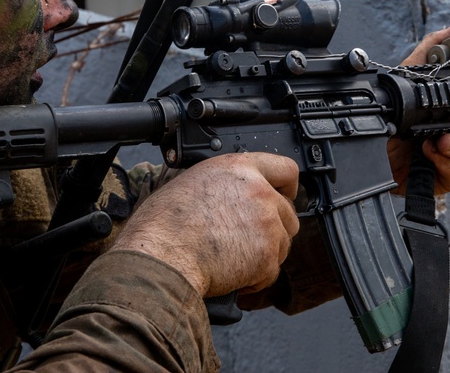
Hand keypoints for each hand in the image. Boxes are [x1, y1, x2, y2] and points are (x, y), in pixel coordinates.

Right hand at [110, 153, 299, 297]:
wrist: (161, 255)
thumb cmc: (164, 224)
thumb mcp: (193, 182)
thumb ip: (225, 185)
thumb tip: (232, 197)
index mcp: (240, 169)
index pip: (285, 169)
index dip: (287, 187)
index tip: (284, 196)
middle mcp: (259, 192)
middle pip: (287, 212)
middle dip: (272, 229)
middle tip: (246, 239)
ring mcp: (267, 225)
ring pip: (283, 244)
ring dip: (264, 254)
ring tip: (233, 258)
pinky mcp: (267, 257)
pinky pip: (271, 272)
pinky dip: (255, 279)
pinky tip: (232, 275)